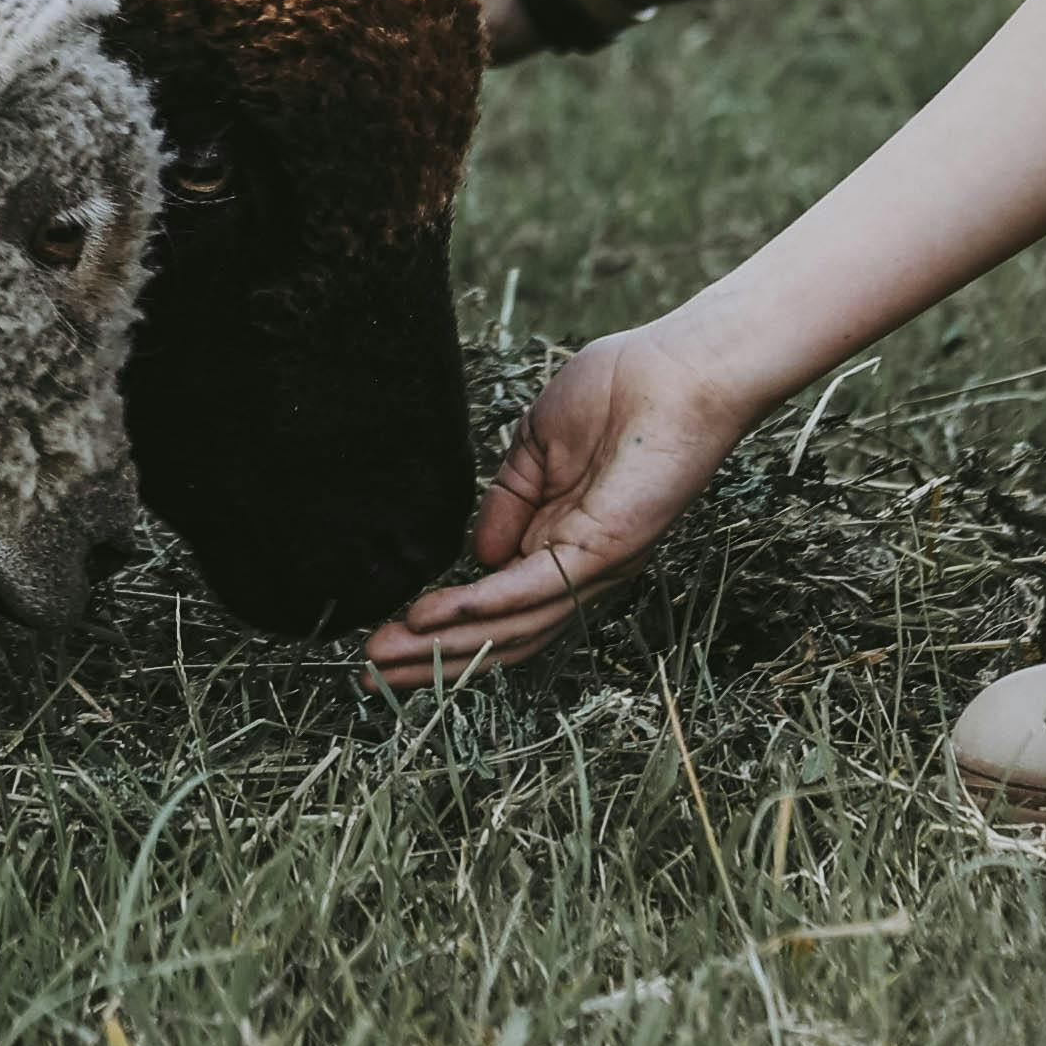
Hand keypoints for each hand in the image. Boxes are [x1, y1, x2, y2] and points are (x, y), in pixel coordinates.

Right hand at [359, 325, 748, 685]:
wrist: (679, 369)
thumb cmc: (622, 391)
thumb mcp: (538, 446)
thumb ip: (508, 500)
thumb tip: (476, 555)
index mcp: (563, 544)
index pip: (497, 609)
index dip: (441, 630)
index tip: (382, 639)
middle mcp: (578, 570)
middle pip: (497, 636)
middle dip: (428, 661)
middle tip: (365, 677)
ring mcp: (592, 567)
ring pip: (509, 629)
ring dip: (439, 649)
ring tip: (380, 660)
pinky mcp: (602, 552)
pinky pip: (530, 591)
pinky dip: (477, 608)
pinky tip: (428, 618)